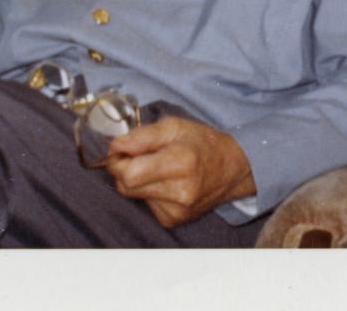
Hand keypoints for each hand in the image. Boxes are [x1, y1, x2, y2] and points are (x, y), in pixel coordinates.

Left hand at [101, 117, 255, 227]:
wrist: (230, 169)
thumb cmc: (203, 143)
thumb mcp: (175, 126)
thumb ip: (143, 135)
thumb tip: (116, 146)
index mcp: (181, 162)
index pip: (130, 173)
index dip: (119, 160)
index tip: (121, 150)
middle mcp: (180, 191)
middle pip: (128, 186)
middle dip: (126, 169)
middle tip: (141, 155)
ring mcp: (177, 210)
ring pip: (133, 196)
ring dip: (138, 180)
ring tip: (159, 167)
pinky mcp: (173, 220)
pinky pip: (145, 204)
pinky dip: (148, 192)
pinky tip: (165, 182)